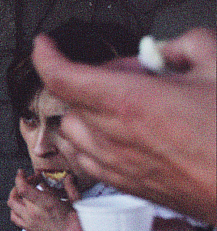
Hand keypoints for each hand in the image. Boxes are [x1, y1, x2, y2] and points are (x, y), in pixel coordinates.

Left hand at [7, 170, 79, 230]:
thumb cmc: (76, 229)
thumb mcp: (77, 205)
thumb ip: (71, 189)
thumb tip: (69, 178)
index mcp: (46, 204)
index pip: (23, 188)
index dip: (20, 178)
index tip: (22, 172)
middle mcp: (34, 213)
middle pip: (17, 193)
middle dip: (23, 183)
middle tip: (32, 180)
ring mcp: (29, 221)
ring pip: (12, 204)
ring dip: (15, 195)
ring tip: (22, 191)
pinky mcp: (28, 228)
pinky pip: (14, 216)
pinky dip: (15, 209)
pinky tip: (22, 206)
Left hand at [32, 27, 216, 223]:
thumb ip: (187, 45)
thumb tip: (166, 50)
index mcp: (129, 102)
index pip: (62, 77)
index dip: (46, 56)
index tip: (43, 44)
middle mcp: (113, 136)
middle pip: (71, 101)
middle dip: (90, 79)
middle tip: (135, 74)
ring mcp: (118, 166)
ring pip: (72, 133)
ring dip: (87, 112)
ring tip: (128, 104)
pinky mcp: (128, 186)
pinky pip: (87, 161)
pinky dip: (91, 142)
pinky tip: (122, 134)